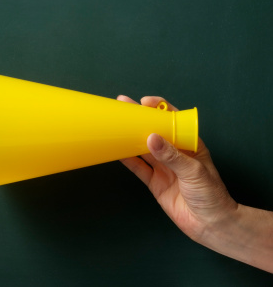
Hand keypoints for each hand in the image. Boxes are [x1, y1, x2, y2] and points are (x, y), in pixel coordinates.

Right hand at [117, 95, 236, 242]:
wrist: (210, 225)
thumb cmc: (211, 195)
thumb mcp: (193, 171)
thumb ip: (171, 155)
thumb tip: (152, 138)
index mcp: (190, 144)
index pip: (173, 121)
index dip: (159, 109)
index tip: (145, 102)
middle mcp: (175, 153)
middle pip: (154, 131)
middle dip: (139, 119)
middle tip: (123, 106)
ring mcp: (164, 167)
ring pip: (143, 148)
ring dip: (130, 137)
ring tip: (115, 124)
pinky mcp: (155, 182)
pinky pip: (139, 167)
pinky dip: (127, 159)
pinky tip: (116, 150)